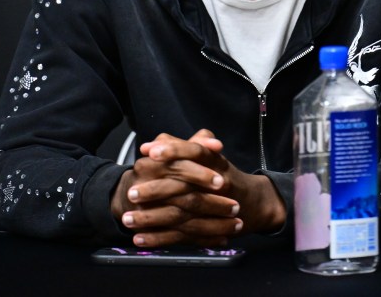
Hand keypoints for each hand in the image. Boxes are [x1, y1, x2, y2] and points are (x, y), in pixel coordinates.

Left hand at [110, 129, 285, 246]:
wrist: (252, 203)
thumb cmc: (222, 175)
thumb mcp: (208, 154)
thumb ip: (182, 145)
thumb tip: (153, 142)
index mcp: (215, 161)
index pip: (195, 151)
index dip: (174, 149)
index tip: (150, 152)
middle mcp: (217, 183)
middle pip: (184, 186)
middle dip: (155, 190)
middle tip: (131, 193)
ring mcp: (214, 207)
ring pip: (180, 213)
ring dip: (151, 218)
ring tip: (128, 219)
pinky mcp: (207, 229)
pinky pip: (183, 235)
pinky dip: (159, 238)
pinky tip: (140, 238)